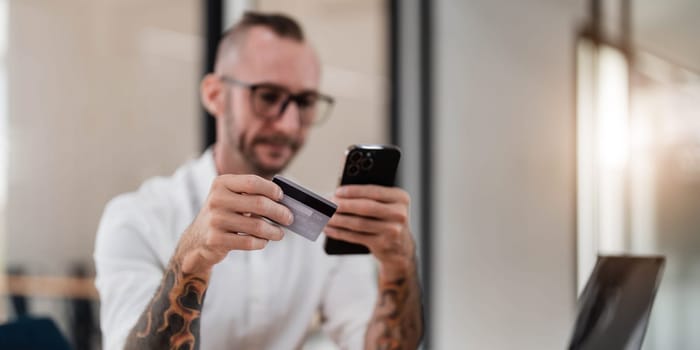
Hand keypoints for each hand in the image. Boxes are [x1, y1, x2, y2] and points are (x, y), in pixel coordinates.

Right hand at [177, 175, 293, 273]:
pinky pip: (249, 242)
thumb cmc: (223, 215)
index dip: (271, 189)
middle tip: (289, 218)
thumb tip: (284, 202)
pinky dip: (261, 242)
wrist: (197, 239)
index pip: (252, 182)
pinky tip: (263, 241)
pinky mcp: (215, 239)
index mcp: (221, 183)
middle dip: (279, 212)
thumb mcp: (231, 198)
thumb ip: (251, 195)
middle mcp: (216, 199)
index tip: (282, 197)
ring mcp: (214, 220)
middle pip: (259, 204)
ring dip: (274, 231)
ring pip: (257, 226)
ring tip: (279, 233)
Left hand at [325, 185, 415, 277]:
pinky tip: (329, 229)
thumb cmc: (387, 220)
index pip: (374, 191)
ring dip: (338, 220)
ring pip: (359, 223)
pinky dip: (340, 233)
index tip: (337, 191)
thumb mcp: (387, 205)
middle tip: (328, 203)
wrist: (400, 248)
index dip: (354, 191)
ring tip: (325, 216)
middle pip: (366, 208)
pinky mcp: (382, 244)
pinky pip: (356, 237)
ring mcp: (392, 231)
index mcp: (400, 197)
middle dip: (344, 205)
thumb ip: (370, 197)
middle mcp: (399, 214)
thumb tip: (339, 194)